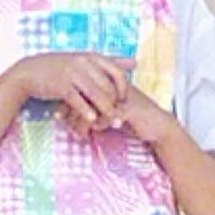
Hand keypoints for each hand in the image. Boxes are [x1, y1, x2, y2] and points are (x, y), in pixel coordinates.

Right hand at [9, 53, 133, 137]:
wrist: (29, 72)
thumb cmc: (60, 68)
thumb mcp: (85, 60)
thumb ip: (111, 61)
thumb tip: (136, 62)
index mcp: (91, 56)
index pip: (118, 73)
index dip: (124, 90)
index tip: (123, 102)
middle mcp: (83, 62)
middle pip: (108, 86)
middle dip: (115, 104)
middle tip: (118, 117)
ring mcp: (72, 73)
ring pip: (96, 94)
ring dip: (104, 111)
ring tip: (108, 122)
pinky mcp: (61, 85)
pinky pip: (78, 100)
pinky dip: (86, 111)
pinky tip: (91, 120)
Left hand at [57, 83, 176, 144]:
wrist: (158, 127)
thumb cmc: (132, 119)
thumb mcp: (109, 115)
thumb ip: (92, 113)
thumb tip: (70, 118)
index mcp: (108, 83)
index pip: (82, 85)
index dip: (68, 98)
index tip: (57, 110)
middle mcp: (113, 87)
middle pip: (83, 92)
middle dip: (69, 107)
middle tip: (58, 118)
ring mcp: (120, 97)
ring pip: (92, 104)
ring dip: (80, 118)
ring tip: (75, 131)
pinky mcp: (128, 109)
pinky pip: (105, 116)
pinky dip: (95, 124)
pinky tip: (90, 132)